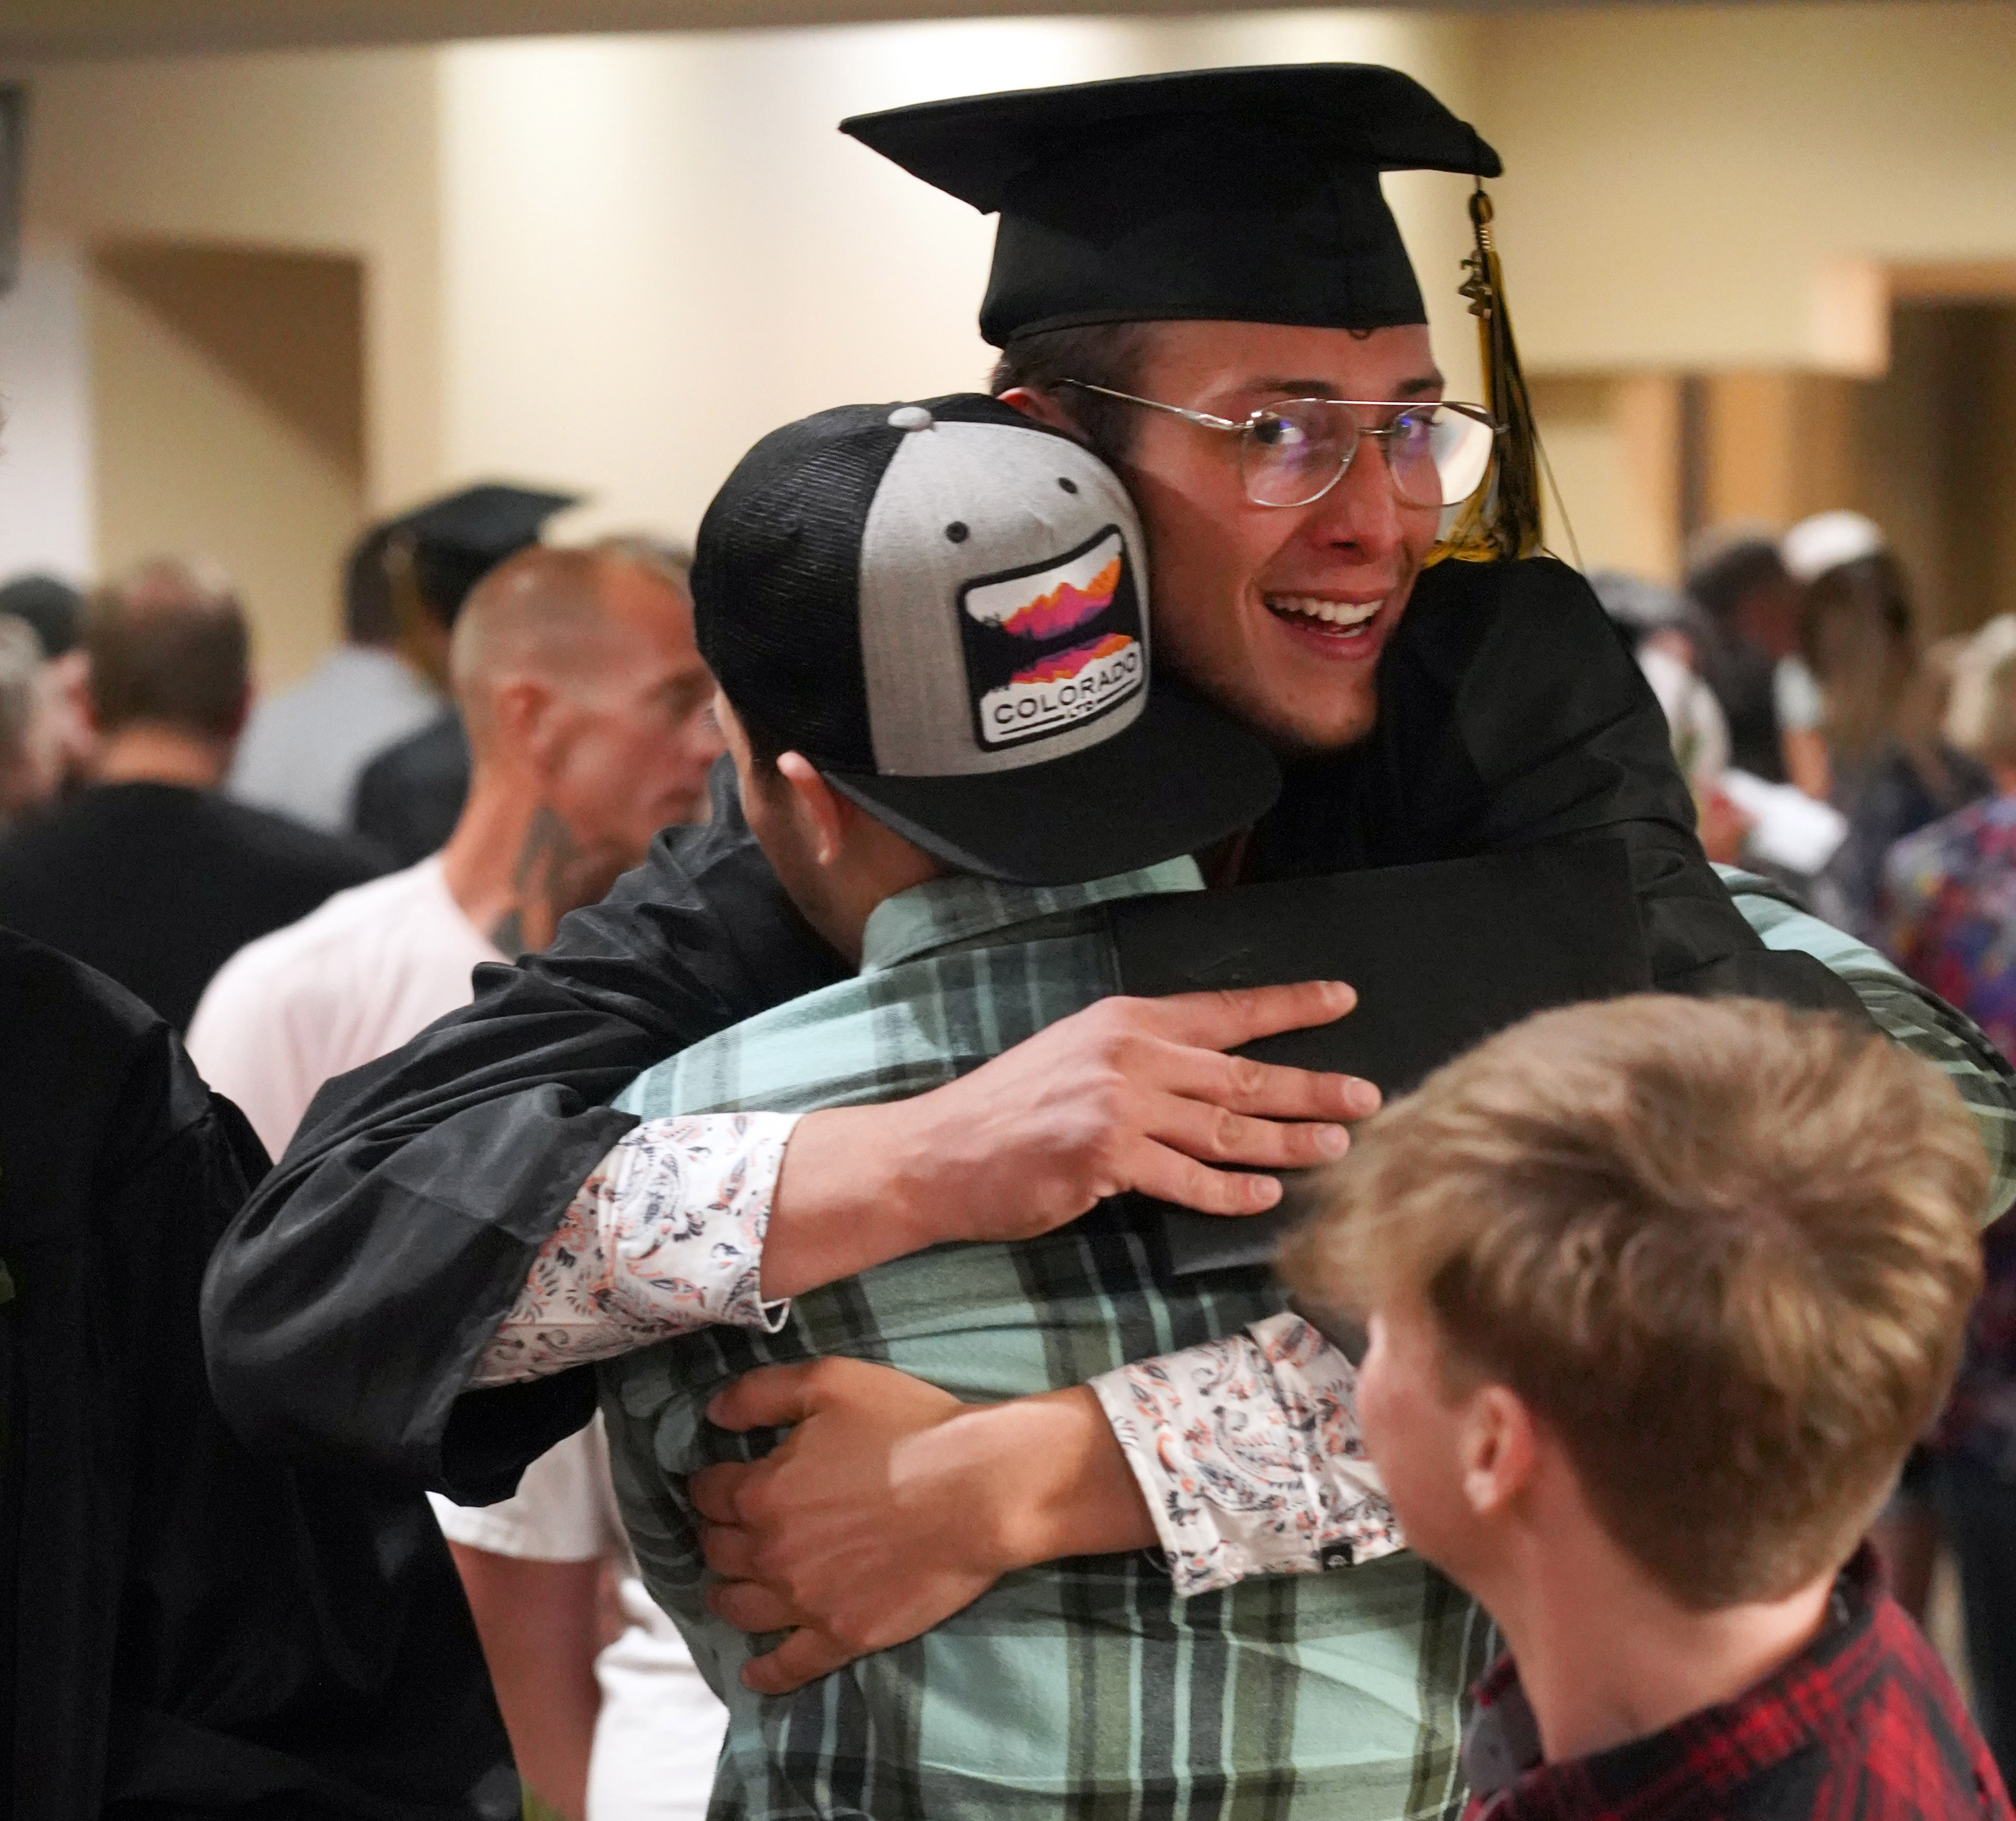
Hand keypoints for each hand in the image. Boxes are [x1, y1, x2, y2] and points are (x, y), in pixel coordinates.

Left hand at [692, 1359, 1151, 1693]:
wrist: (978, 1490)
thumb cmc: (908, 1428)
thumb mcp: (830, 1382)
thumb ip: (760, 1393)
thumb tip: (712, 1412)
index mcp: (762, 1491)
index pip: (710, 1493)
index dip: (711, 1484)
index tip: (718, 1482)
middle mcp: (772, 1552)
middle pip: (719, 1552)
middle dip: (717, 1536)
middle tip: (727, 1530)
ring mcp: (806, 1601)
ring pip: (741, 1607)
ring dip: (727, 1595)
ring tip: (727, 1590)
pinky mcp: (844, 1636)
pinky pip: (789, 1666)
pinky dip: (765, 1673)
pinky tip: (753, 1673)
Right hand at [760, 980, 1379, 1296]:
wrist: (939, 1153)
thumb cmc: (1009, 1111)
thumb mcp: (1077, 1056)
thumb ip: (1143, 1060)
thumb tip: (1215, 1076)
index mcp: (1127, 1020)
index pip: (1225, 1009)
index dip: (1289, 1005)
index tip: (1342, 999)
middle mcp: (1130, 1053)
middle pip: (1242, 1072)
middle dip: (1311, 1086)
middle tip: (1366, 1097)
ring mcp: (1119, 1105)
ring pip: (1226, 1126)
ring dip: (1287, 1140)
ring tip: (1335, 1146)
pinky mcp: (1107, 1157)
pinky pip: (1188, 1179)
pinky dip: (1230, 1191)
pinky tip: (1266, 1196)